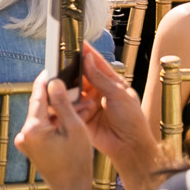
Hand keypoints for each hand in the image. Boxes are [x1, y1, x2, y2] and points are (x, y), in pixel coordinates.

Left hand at [12, 70, 98, 189]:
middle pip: (41, 107)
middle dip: (58, 98)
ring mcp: (26, 142)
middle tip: (75, 88)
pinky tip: (73, 119)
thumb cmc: (76, 162)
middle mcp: (24, 134)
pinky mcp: (31, 147)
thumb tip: (54, 83)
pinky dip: (57, 123)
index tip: (51, 67)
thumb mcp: (75, 128)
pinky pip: (43, 128)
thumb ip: (62, 104)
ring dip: (60, 111)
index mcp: (33, 129)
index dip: (45, 80)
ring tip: (81, 106)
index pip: (37, 96)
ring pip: (44, 118)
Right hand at [66, 44, 163, 189]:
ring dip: (67, 87)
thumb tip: (88, 60)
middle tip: (61, 61)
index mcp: (112, 84)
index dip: (88, 54)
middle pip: (82, 77)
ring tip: (57, 79)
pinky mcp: (81, 116)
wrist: (128, 146)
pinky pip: (70, 107)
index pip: (97, 65)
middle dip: (72, 70)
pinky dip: (66, 103)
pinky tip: (60, 98)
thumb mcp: (118, 94)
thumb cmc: (131, 119)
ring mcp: (89, 104)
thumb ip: (101, 78)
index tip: (78, 43)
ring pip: (74, 91)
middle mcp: (99, 92)